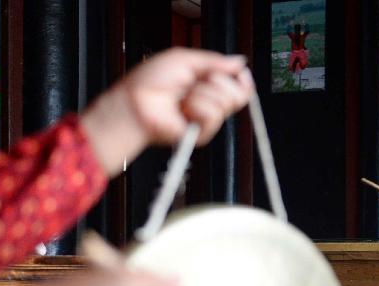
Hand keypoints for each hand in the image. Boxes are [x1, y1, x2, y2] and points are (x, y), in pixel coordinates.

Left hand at [81, 48, 254, 175]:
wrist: (136, 102)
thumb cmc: (150, 81)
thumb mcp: (184, 59)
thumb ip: (214, 60)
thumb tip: (239, 61)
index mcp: (207, 83)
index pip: (238, 84)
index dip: (242, 78)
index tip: (238, 73)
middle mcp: (209, 101)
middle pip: (238, 95)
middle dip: (219, 83)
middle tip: (198, 82)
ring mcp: (206, 118)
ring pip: (226, 103)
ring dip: (202, 94)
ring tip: (185, 97)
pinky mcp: (202, 133)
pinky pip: (214, 116)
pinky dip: (198, 107)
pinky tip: (185, 108)